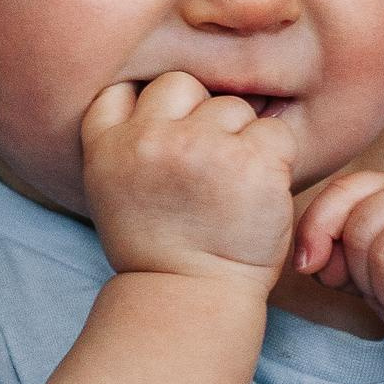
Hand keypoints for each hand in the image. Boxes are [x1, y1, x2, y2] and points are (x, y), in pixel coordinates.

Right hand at [80, 70, 298, 288]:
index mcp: (107, 146)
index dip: (151, 108)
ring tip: (231, 187)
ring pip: (232, 107)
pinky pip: (275, 133)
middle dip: (198, 117)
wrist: (190, 298)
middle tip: (204, 168)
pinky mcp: (251, 163)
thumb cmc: (158, 248)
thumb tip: (171, 97)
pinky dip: (275, 160)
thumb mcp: (111, 190)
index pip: (126, 87)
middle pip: (183, 84)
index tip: (165, 141)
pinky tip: (259, 192)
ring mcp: (201, 148)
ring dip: (240, 139)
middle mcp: (149, 140)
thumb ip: (126, 140)